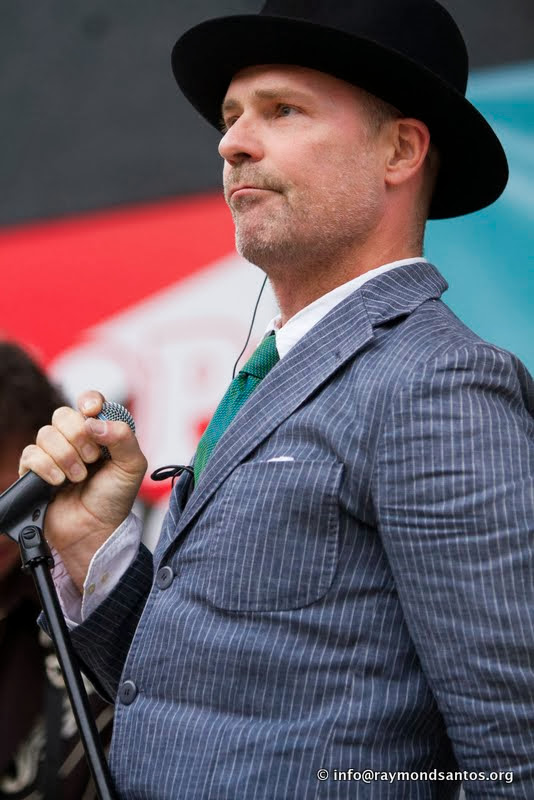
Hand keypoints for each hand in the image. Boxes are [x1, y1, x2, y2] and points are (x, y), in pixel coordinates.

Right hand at [19, 391, 146, 590]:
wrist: (94, 530)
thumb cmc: (114, 498)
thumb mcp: (132, 467)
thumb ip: (123, 438)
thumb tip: (94, 421)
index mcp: (99, 431)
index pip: (88, 401)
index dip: (89, 402)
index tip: (93, 412)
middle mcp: (75, 438)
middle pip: (63, 414)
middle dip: (79, 437)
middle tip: (92, 459)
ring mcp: (53, 453)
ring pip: (46, 434)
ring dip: (66, 457)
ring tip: (79, 477)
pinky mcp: (35, 470)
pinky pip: (31, 454)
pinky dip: (47, 468)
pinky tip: (59, 482)